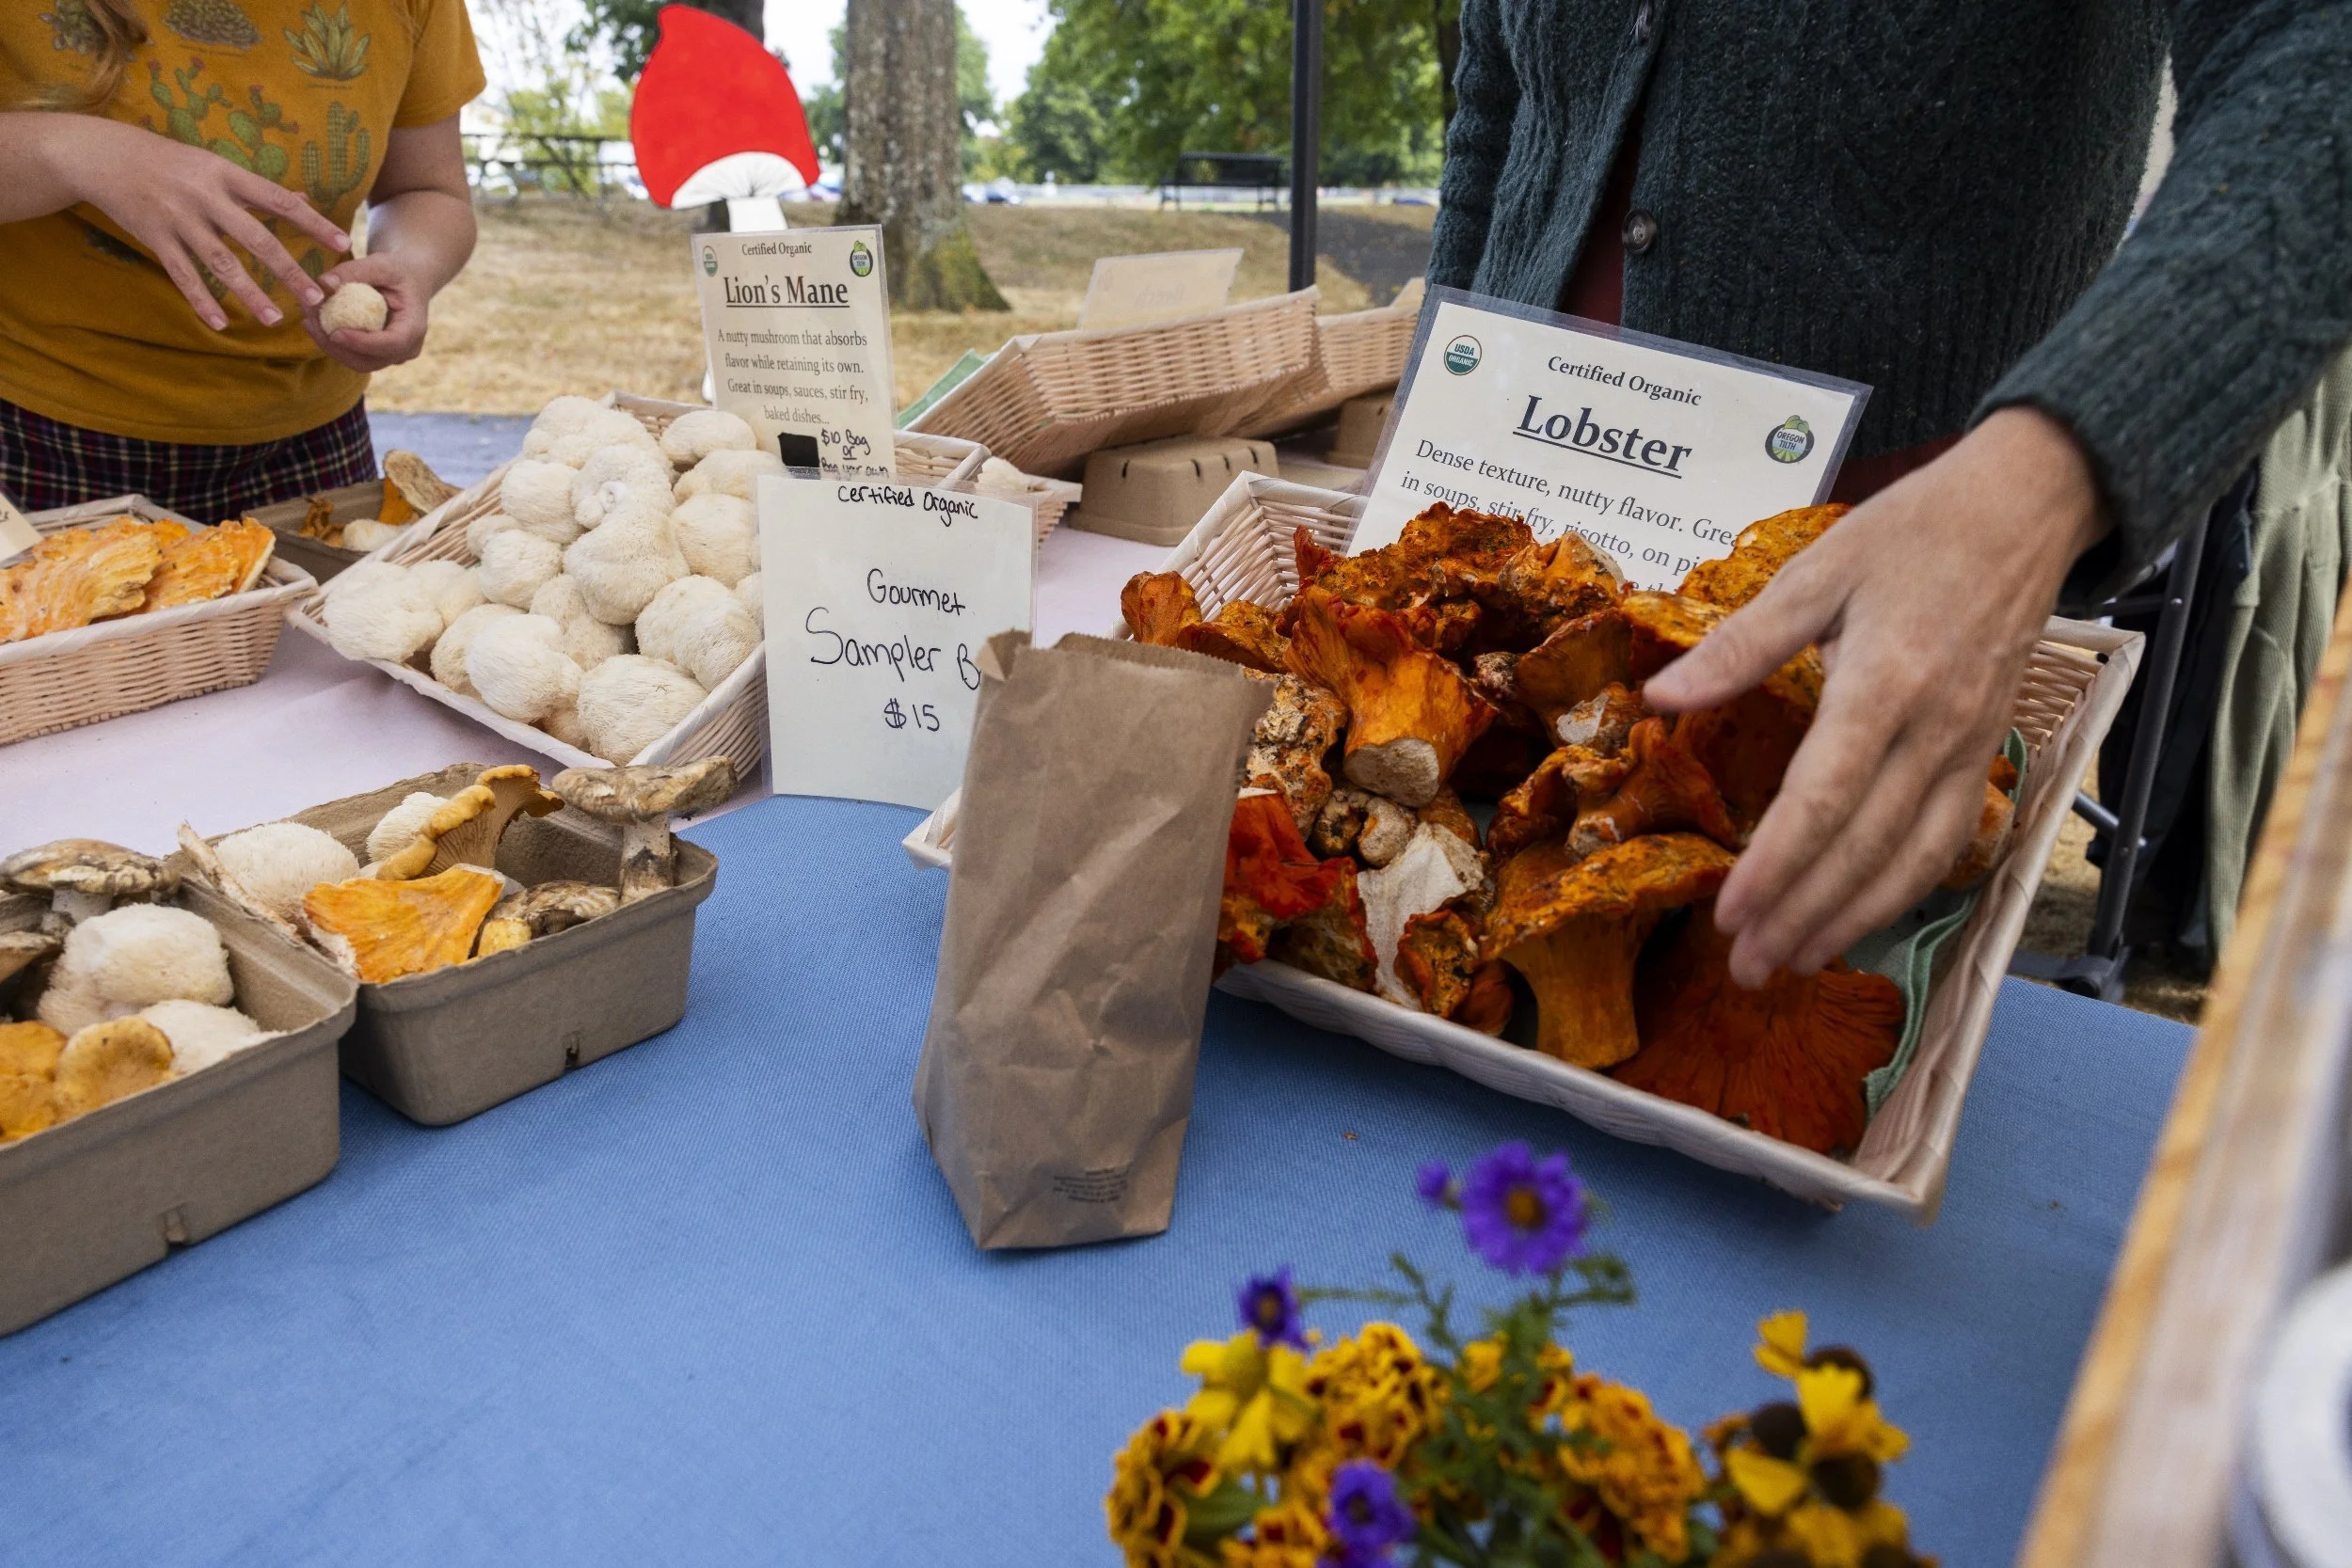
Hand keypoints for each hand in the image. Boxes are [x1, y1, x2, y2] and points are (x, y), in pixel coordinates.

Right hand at [47, 117, 347, 331]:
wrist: (105, 156)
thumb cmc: (170, 162)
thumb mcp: (214, 165)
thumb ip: (256, 189)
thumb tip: (302, 200)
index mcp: (225, 174)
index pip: (278, 201)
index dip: (313, 223)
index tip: (343, 244)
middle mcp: (205, 196)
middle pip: (256, 237)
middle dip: (288, 270)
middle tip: (315, 298)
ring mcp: (179, 218)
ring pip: (221, 262)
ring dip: (250, 294)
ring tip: (275, 320)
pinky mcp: (155, 238)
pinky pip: (183, 275)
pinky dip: (201, 300)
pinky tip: (220, 323)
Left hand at [305, 251, 432, 371]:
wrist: (409, 279)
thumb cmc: (397, 269)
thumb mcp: (380, 264)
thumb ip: (353, 271)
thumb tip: (323, 283)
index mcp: (414, 328)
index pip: (390, 345)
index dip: (362, 343)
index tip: (334, 333)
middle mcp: (406, 348)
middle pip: (369, 361)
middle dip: (336, 347)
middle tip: (310, 321)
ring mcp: (392, 355)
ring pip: (357, 363)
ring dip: (329, 345)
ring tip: (309, 319)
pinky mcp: (378, 354)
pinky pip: (352, 356)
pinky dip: (331, 342)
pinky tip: (314, 322)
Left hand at [1643, 406, 2109, 986]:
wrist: (2025, 510)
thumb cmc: (1914, 532)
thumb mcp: (1818, 571)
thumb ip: (1742, 643)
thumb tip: (1659, 695)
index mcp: (1884, 685)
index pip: (1824, 799)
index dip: (1777, 866)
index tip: (1730, 914)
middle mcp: (1934, 732)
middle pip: (1865, 848)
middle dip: (1803, 915)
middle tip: (1746, 968)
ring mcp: (1968, 750)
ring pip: (1913, 860)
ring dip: (1852, 919)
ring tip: (1794, 961)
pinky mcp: (1985, 755)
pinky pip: (1946, 843)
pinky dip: (1902, 892)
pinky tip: (1859, 917)